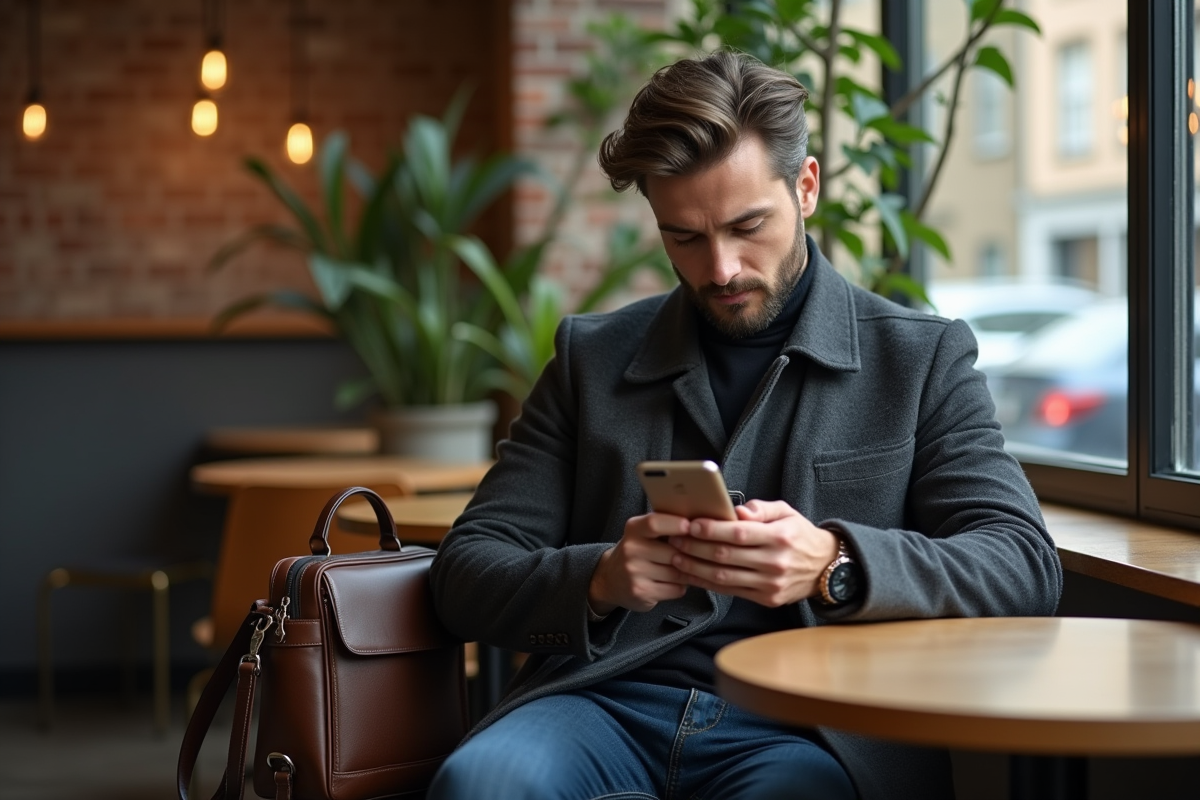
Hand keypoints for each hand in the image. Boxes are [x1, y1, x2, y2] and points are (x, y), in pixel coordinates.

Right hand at [588, 512, 691, 614]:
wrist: (610, 579)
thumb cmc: (638, 551)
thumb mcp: (643, 533)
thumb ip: (665, 526)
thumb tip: (700, 526)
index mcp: (633, 529)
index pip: (654, 523)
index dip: (675, 524)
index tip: (691, 526)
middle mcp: (630, 549)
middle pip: (673, 552)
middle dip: (689, 556)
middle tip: (699, 555)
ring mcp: (634, 572)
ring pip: (677, 573)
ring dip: (687, 573)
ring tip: (685, 570)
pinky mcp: (641, 592)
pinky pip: (675, 589)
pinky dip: (680, 587)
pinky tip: (673, 583)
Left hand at [667, 500, 838, 606]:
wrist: (825, 568)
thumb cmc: (800, 535)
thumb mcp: (786, 512)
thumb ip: (760, 508)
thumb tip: (736, 511)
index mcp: (780, 537)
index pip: (739, 533)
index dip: (711, 529)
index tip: (691, 524)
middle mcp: (775, 563)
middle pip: (726, 556)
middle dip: (695, 547)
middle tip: (675, 538)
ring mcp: (770, 584)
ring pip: (724, 577)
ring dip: (695, 567)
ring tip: (676, 556)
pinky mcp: (767, 599)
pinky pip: (730, 591)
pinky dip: (707, 583)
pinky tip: (692, 574)